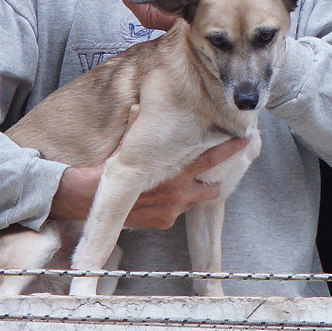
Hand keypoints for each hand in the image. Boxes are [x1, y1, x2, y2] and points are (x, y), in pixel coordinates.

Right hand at [51, 136, 248, 228]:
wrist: (87, 199)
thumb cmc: (107, 169)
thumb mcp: (126, 144)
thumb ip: (138, 126)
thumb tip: (142, 106)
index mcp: (175, 173)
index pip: (211, 159)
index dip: (230, 150)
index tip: (244, 140)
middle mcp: (178, 195)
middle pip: (212, 189)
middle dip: (216, 181)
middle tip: (217, 173)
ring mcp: (171, 211)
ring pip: (193, 201)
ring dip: (191, 193)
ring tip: (183, 184)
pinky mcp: (162, 223)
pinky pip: (175, 212)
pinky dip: (172, 205)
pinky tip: (160, 197)